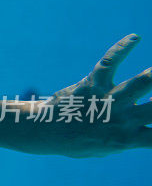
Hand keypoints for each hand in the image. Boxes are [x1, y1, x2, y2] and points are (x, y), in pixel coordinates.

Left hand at [41, 33, 151, 156]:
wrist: (44, 133)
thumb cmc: (78, 142)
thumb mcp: (106, 148)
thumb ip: (131, 140)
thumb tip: (148, 126)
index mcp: (127, 139)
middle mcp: (121, 120)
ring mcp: (107, 101)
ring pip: (141, 84)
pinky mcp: (91, 85)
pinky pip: (109, 63)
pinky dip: (122, 48)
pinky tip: (135, 37)